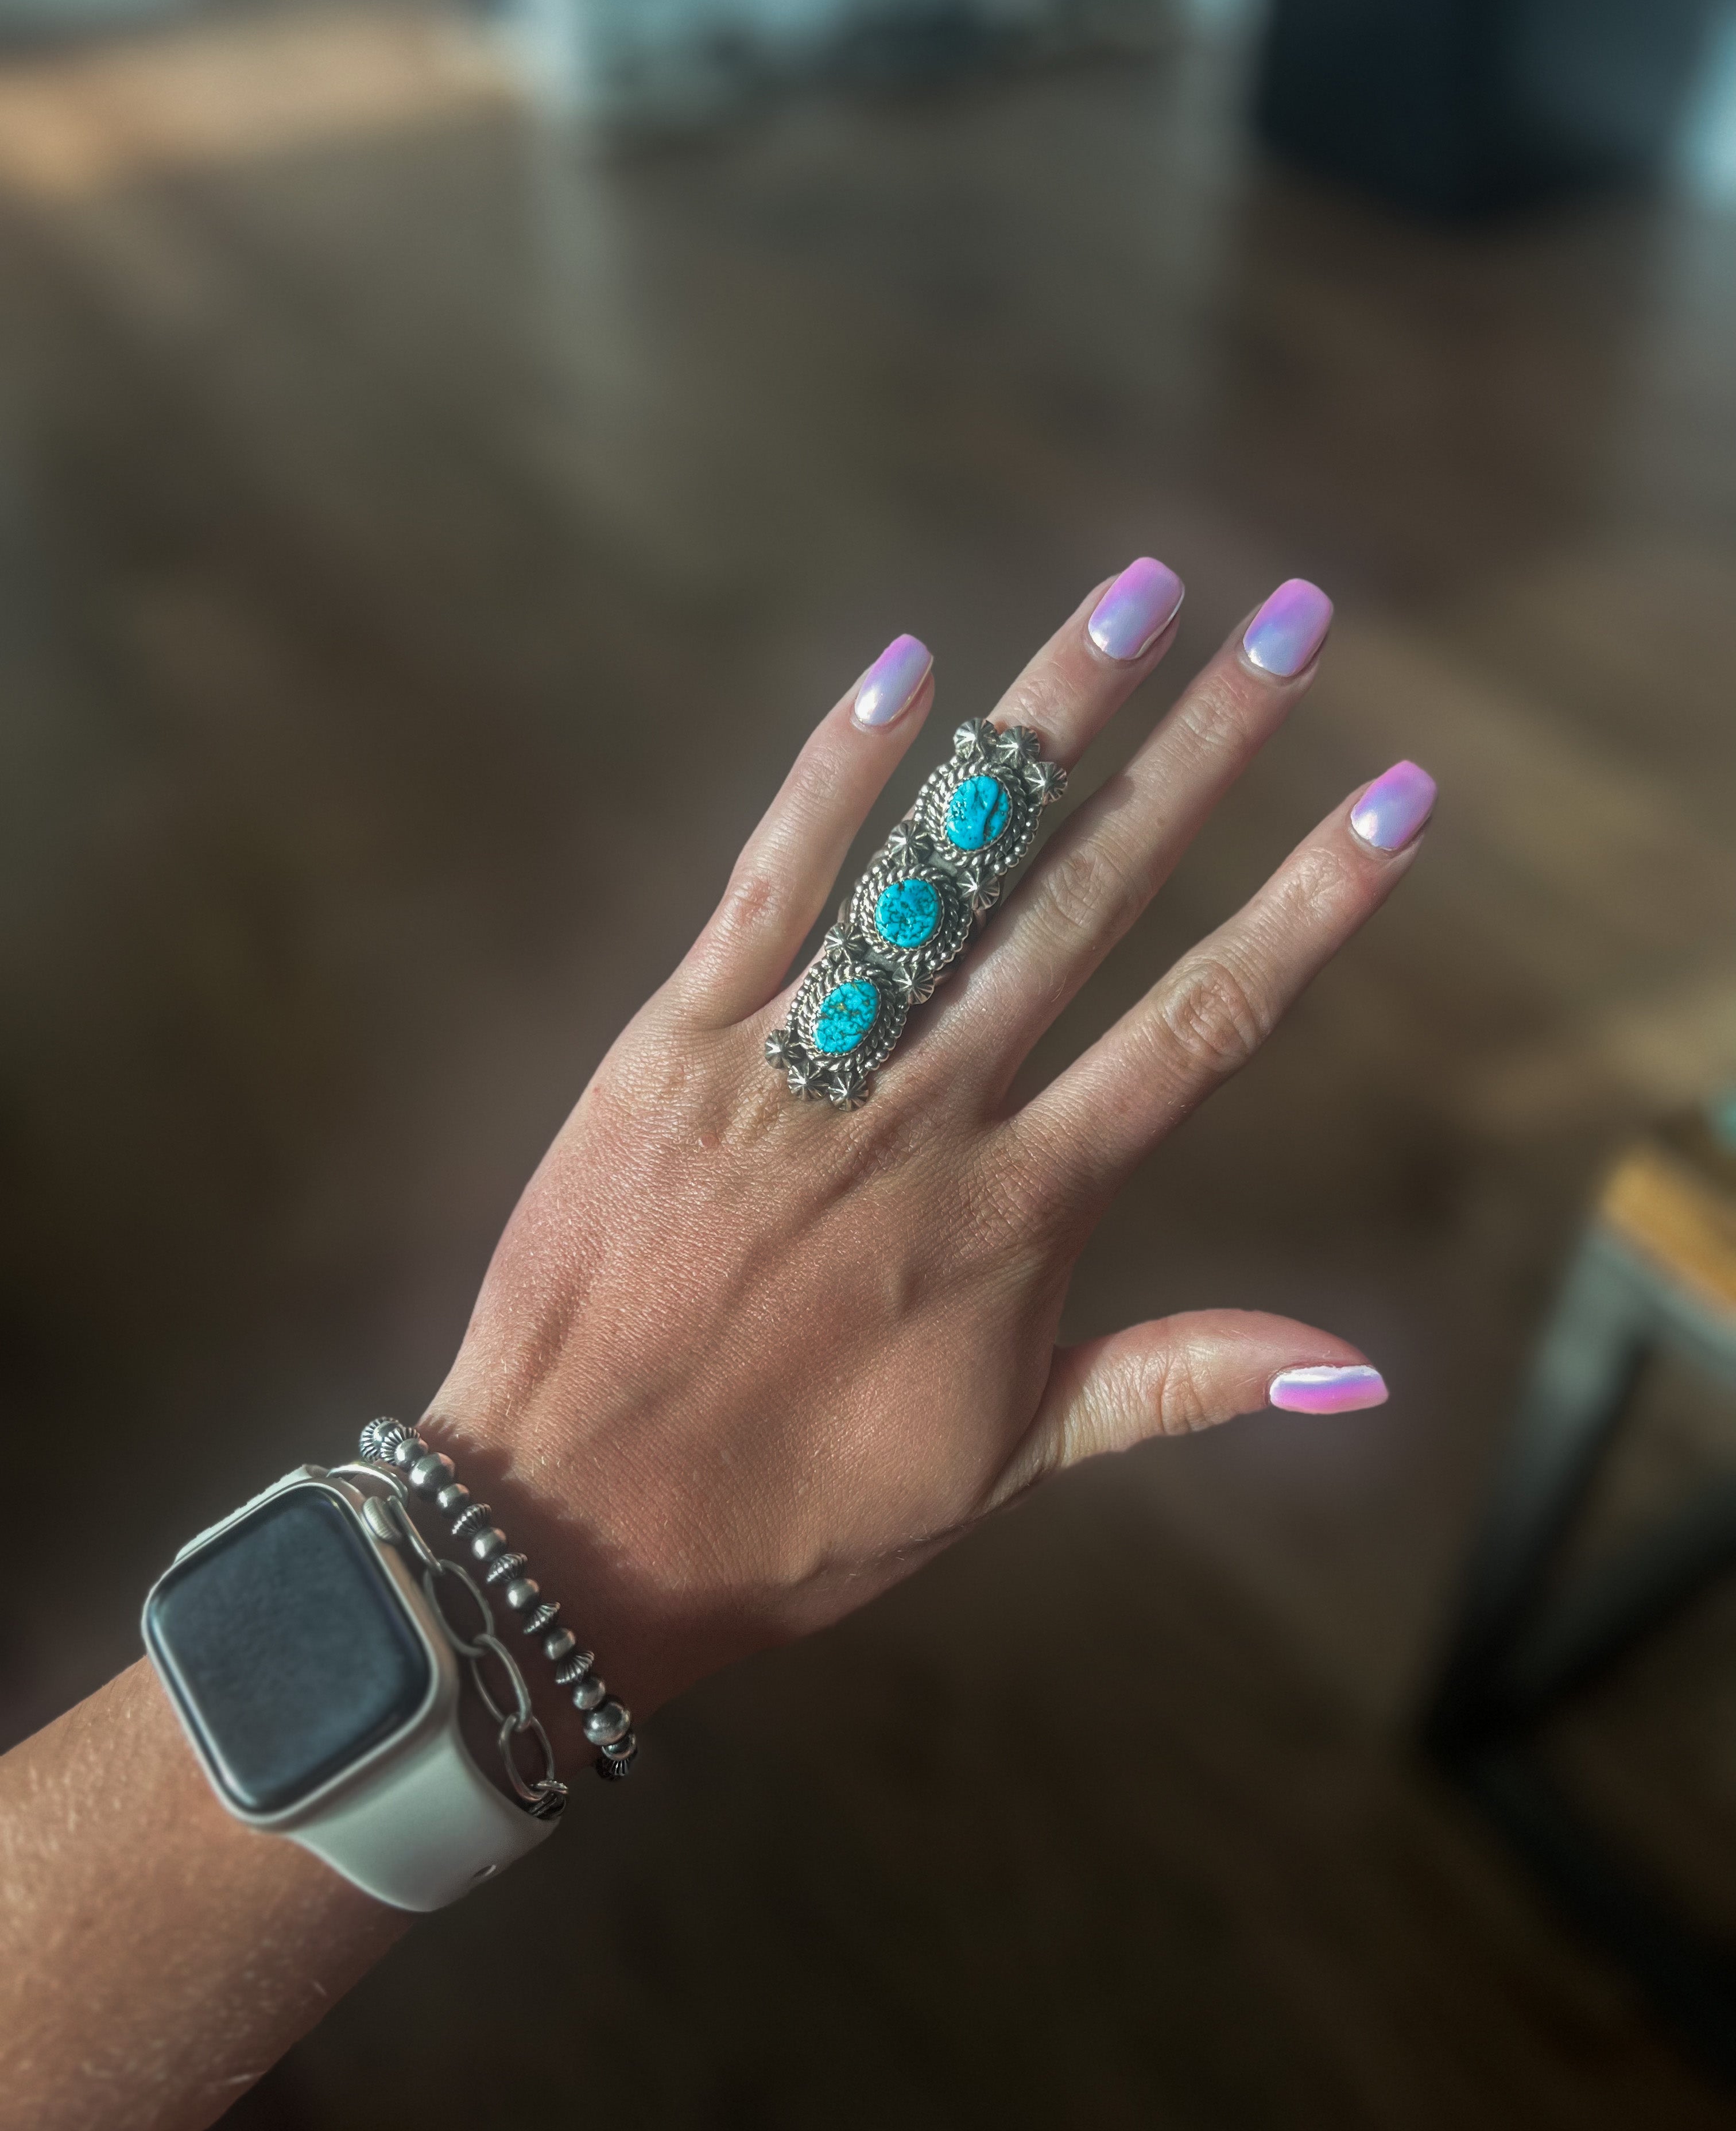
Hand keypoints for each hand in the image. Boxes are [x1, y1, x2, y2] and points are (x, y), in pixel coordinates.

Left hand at [427, 565, 1434, 1723]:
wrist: (572, 1528)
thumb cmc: (799, 1511)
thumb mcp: (1010, 1463)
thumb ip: (1180, 1380)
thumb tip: (1365, 1367)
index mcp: (1020, 1215)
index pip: (1200, 1026)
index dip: (1308, 907)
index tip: (1395, 801)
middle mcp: (926, 1118)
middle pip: (1091, 903)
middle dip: (1204, 756)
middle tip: (1291, 627)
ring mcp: (796, 1069)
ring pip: (945, 867)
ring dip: (1047, 726)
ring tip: (1138, 602)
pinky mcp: (672, 1046)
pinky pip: (768, 885)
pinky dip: (836, 777)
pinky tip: (907, 671)